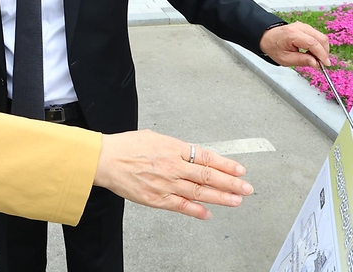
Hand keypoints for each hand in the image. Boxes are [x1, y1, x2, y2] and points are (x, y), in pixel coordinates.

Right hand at [93, 130, 252, 219]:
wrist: (105, 159)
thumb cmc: (126, 146)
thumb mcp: (156, 137)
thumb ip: (175, 147)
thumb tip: (192, 154)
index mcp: (174, 148)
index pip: (207, 157)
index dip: (226, 165)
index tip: (240, 169)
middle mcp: (173, 166)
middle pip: (209, 176)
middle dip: (231, 183)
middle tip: (247, 188)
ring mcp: (166, 184)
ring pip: (199, 192)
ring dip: (220, 198)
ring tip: (236, 200)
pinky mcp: (157, 198)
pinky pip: (181, 206)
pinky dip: (196, 211)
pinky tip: (208, 214)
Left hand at [259, 21, 329, 67]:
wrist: (267, 37)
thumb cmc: (274, 47)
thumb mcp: (285, 59)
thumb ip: (302, 61)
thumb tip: (316, 63)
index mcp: (293, 35)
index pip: (313, 43)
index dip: (322, 54)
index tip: (325, 64)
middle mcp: (300, 27)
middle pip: (321, 38)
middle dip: (324, 52)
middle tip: (321, 63)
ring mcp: (303, 26)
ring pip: (321, 36)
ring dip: (322, 49)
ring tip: (315, 58)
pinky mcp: (306, 27)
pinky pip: (317, 35)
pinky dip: (319, 45)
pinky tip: (313, 53)